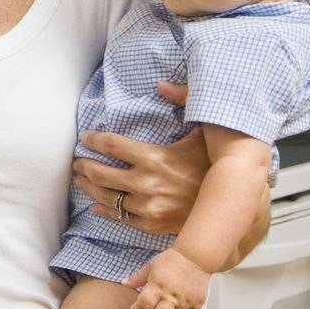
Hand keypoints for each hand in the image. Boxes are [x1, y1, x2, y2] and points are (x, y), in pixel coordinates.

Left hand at [71, 82, 203, 235]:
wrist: (233, 205)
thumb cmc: (216, 167)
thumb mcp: (203, 133)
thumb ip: (185, 104)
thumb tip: (162, 84)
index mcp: (155, 158)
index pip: (111, 145)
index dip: (93, 140)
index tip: (85, 137)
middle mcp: (146, 183)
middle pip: (100, 173)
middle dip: (84, 166)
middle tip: (76, 162)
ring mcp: (147, 206)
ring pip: (105, 196)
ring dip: (88, 186)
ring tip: (80, 179)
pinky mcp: (151, 224)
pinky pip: (119, 217)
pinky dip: (104, 210)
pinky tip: (96, 204)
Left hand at [125, 248, 209, 308]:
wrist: (195, 257)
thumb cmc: (172, 260)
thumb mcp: (150, 266)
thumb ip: (137, 278)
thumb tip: (124, 283)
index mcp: (157, 286)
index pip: (143, 304)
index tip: (135, 307)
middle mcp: (171, 296)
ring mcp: (185, 301)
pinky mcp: (197, 302)